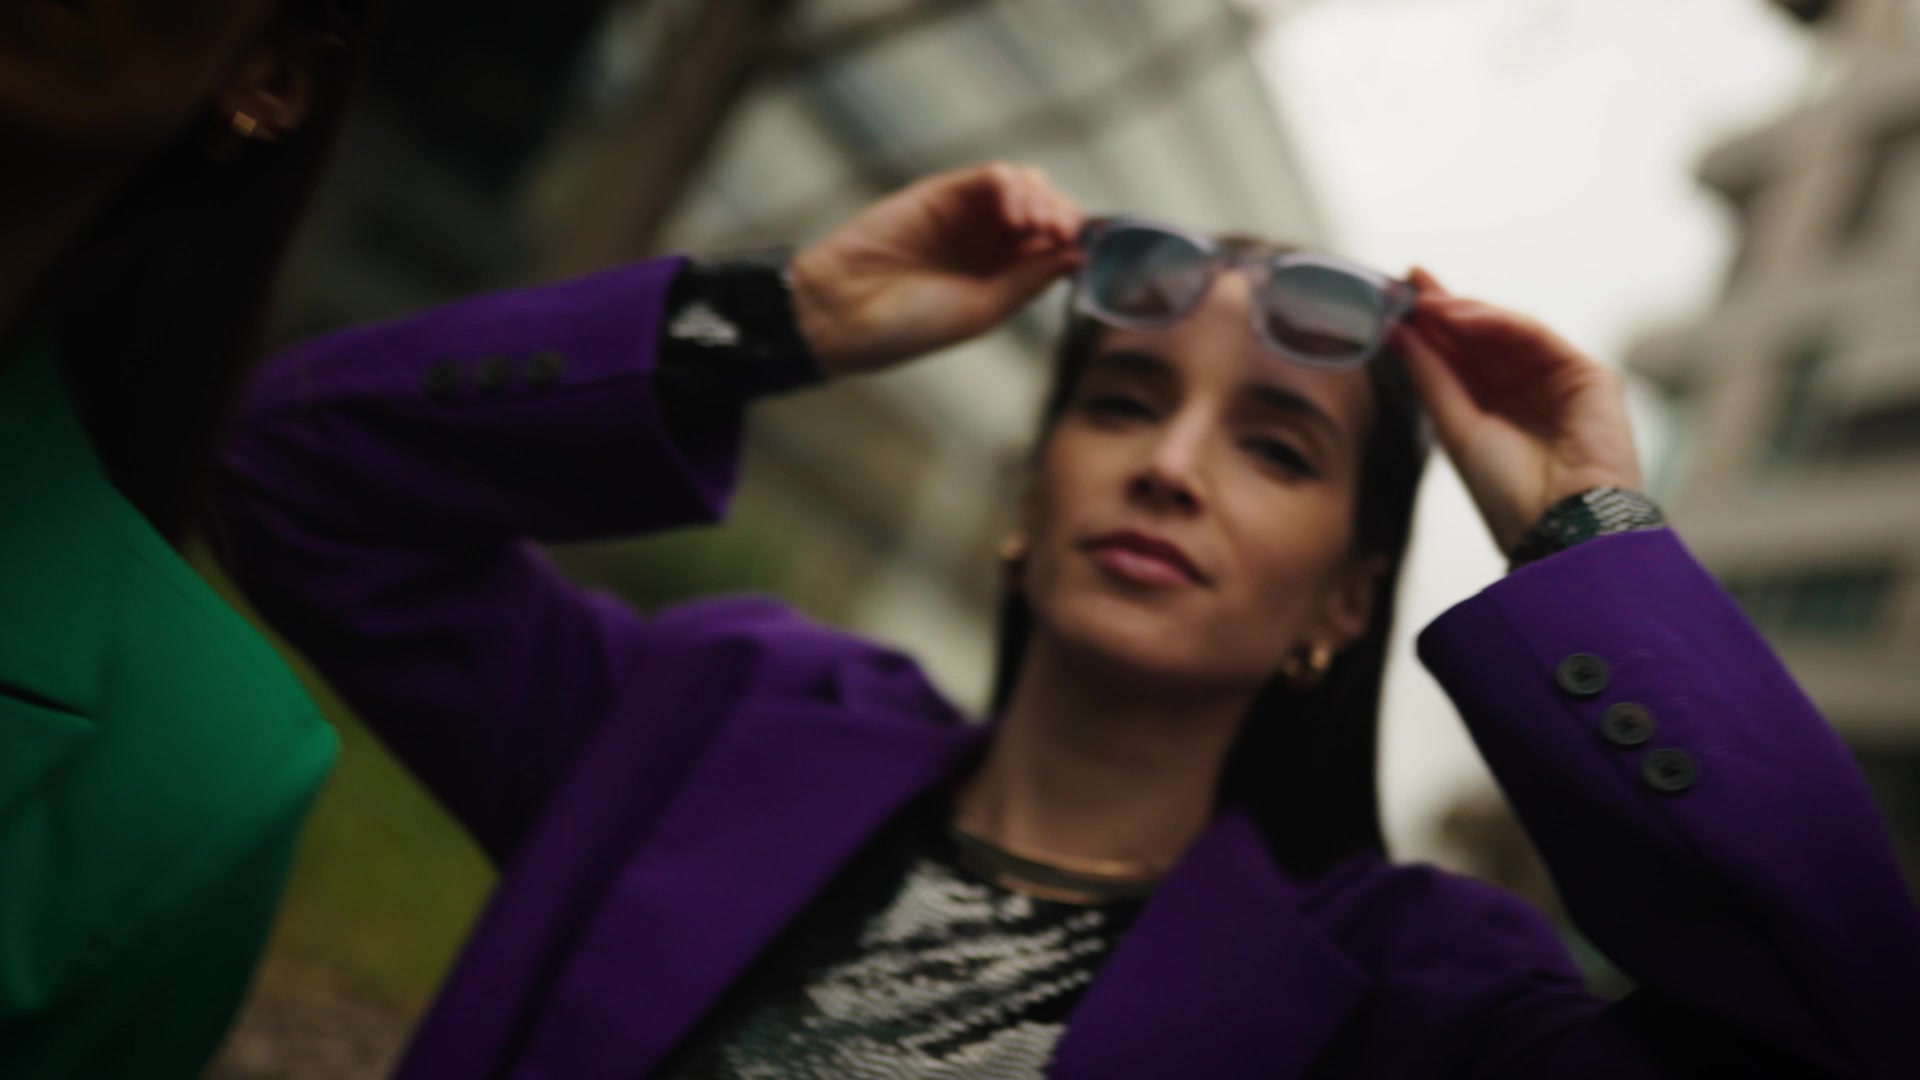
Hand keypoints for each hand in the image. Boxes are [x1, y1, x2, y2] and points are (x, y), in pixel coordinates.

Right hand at [790, 162, 1083, 377]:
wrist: (846, 312)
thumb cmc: (910, 325)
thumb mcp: (982, 310)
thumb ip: (1029, 280)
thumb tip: (1078, 255)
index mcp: (1003, 276)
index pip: (1056, 246)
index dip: (1076, 243)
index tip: (1085, 252)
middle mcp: (989, 243)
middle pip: (1047, 210)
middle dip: (1063, 217)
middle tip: (1061, 235)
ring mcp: (967, 216)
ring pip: (1026, 186)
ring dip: (1042, 200)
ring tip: (1036, 227)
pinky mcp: (942, 193)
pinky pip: (991, 176)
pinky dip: (1013, 186)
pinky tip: (1016, 215)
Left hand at [1391, 268, 1643, 556]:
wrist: (1558, 527)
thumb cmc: (1507, 495)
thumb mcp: (1454, 429)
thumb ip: (1429, 376)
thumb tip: (1395, 332)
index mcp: (1492, 409)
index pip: (1458, 356)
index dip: (1428, 326)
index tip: (1392, 299)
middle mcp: (1524, 391)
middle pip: (1480, 337)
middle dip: (1443, 308)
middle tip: (1405, 282)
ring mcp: (1556, 380)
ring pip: (1506, 331)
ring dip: (1464, 312)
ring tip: (1424, 300)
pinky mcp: (1586, 375)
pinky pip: (1536, 336)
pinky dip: (1497, 322)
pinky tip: (1459, 316)